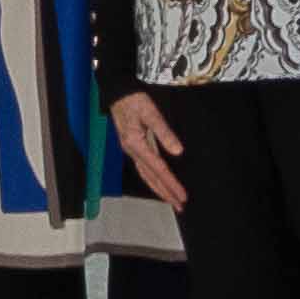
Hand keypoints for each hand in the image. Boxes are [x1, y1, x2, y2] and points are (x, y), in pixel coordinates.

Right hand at [110, 91, 186, 209]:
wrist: (117, 92)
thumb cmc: (134, 100)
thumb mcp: (151, 113)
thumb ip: (164, 132)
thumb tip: (178, 151)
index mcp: (136, 144)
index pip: (158, 169)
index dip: (171, 183)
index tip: (182, 195)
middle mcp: (132, 151)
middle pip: (151, 177)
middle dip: (166, 193)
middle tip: (180, 206)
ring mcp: (131, 150)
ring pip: (146, 175)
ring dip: (159, 189)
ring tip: (171, 200)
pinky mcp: (132, 147)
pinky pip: (143, 169)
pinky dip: (152, 179)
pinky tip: (159, 182)